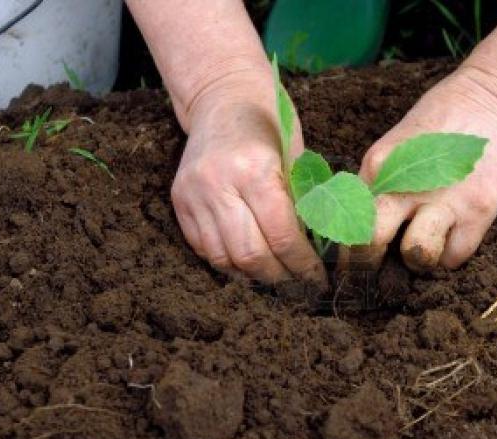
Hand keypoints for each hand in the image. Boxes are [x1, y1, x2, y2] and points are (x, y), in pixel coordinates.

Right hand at [171, 71, 325, 284]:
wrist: (223, 97)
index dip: (302, 264)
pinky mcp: (179, 201)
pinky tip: (247, 263)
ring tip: (274, 276)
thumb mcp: (295, 158)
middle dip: (279, 277)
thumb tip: (316, 251)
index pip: (281, 235)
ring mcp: (193, 194)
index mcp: (255, 170)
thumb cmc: (270, 124)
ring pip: (224, 258)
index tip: (317, 278)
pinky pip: (203, 248)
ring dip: (252, 276)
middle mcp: (218, 184)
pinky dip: (228, 262)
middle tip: (298, 284)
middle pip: (250, 254)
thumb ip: (300, 204)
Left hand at [344, 67, 496, 270]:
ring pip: (418, 255)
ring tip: (420, 245)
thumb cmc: (434, 130)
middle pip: (372, 240)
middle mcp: (408, 184)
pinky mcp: (480, 210)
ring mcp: (447, 199)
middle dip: (369, 262)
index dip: (346, 250)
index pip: (348, 219)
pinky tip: (448, 235)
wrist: (490, 104)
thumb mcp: (392, 150)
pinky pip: (455, 256)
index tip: (348, 265)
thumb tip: (354, 234)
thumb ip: (373, 188)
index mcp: (378, 166)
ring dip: (416, 259)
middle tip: (376, 267)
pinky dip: (449, 254)